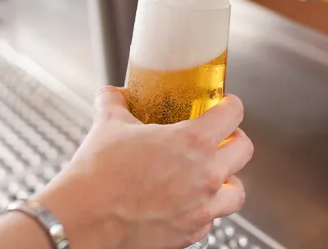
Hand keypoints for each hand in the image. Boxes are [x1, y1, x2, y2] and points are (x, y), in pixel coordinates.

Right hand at [36, 86, 252, 248]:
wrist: (83, 220)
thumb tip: (114, 94)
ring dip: (229, 179)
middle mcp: (205, 175)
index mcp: (193, 141)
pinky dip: (206, 209)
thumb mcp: (108, 124)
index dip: (230, 105)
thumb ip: (115, 102)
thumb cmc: (99, 173)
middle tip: (220, 136)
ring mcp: (201, 208)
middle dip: (234, 138)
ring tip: (213, 173)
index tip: (225, 104)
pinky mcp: (189, 234)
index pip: (233, 114)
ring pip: (238, 192)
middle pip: (244, 150)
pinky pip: (212, 219)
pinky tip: (188, 200)